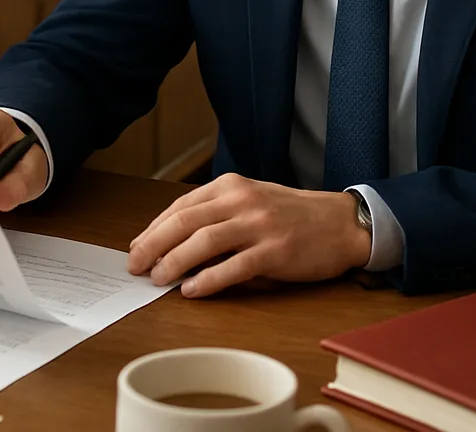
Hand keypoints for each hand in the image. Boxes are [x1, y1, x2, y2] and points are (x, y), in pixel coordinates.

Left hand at [127, 174, 370, 297]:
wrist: (341, 222)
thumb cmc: (291, 214)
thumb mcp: (249, 201)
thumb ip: (215, 215)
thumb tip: (171, 243)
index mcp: (230, 185)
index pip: (180, 207)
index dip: (153, 229)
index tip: (136, 248)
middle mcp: (241, 200)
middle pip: (184, 221)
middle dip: (153, 245)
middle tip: (135, 265)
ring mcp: (259, 225)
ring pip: (203, 242)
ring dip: (174, 262)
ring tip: (157, 278)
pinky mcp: (275, 251)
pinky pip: (234, 267)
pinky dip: (208, 280)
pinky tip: (191, 290)